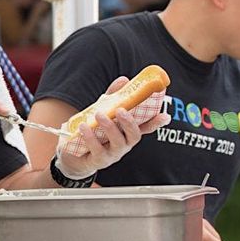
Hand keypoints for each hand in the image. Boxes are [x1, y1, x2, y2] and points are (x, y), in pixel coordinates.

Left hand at [54, 76, 170, 179]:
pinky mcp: (98, 160)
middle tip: (120, 110)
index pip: (146, 127)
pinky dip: (90, 138)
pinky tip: (83, 127)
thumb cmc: (94, 132)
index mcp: (127, 132)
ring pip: (117, 143)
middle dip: (129, 123)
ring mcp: (112, 154)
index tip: (165, 116)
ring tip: (98, 114)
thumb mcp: (103, 112)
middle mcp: (124, 144)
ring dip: (109, 127)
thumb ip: (113, 97)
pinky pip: (97, 150)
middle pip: (134, 136)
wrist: (74, 156)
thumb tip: (124, 80)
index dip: (156, 122)